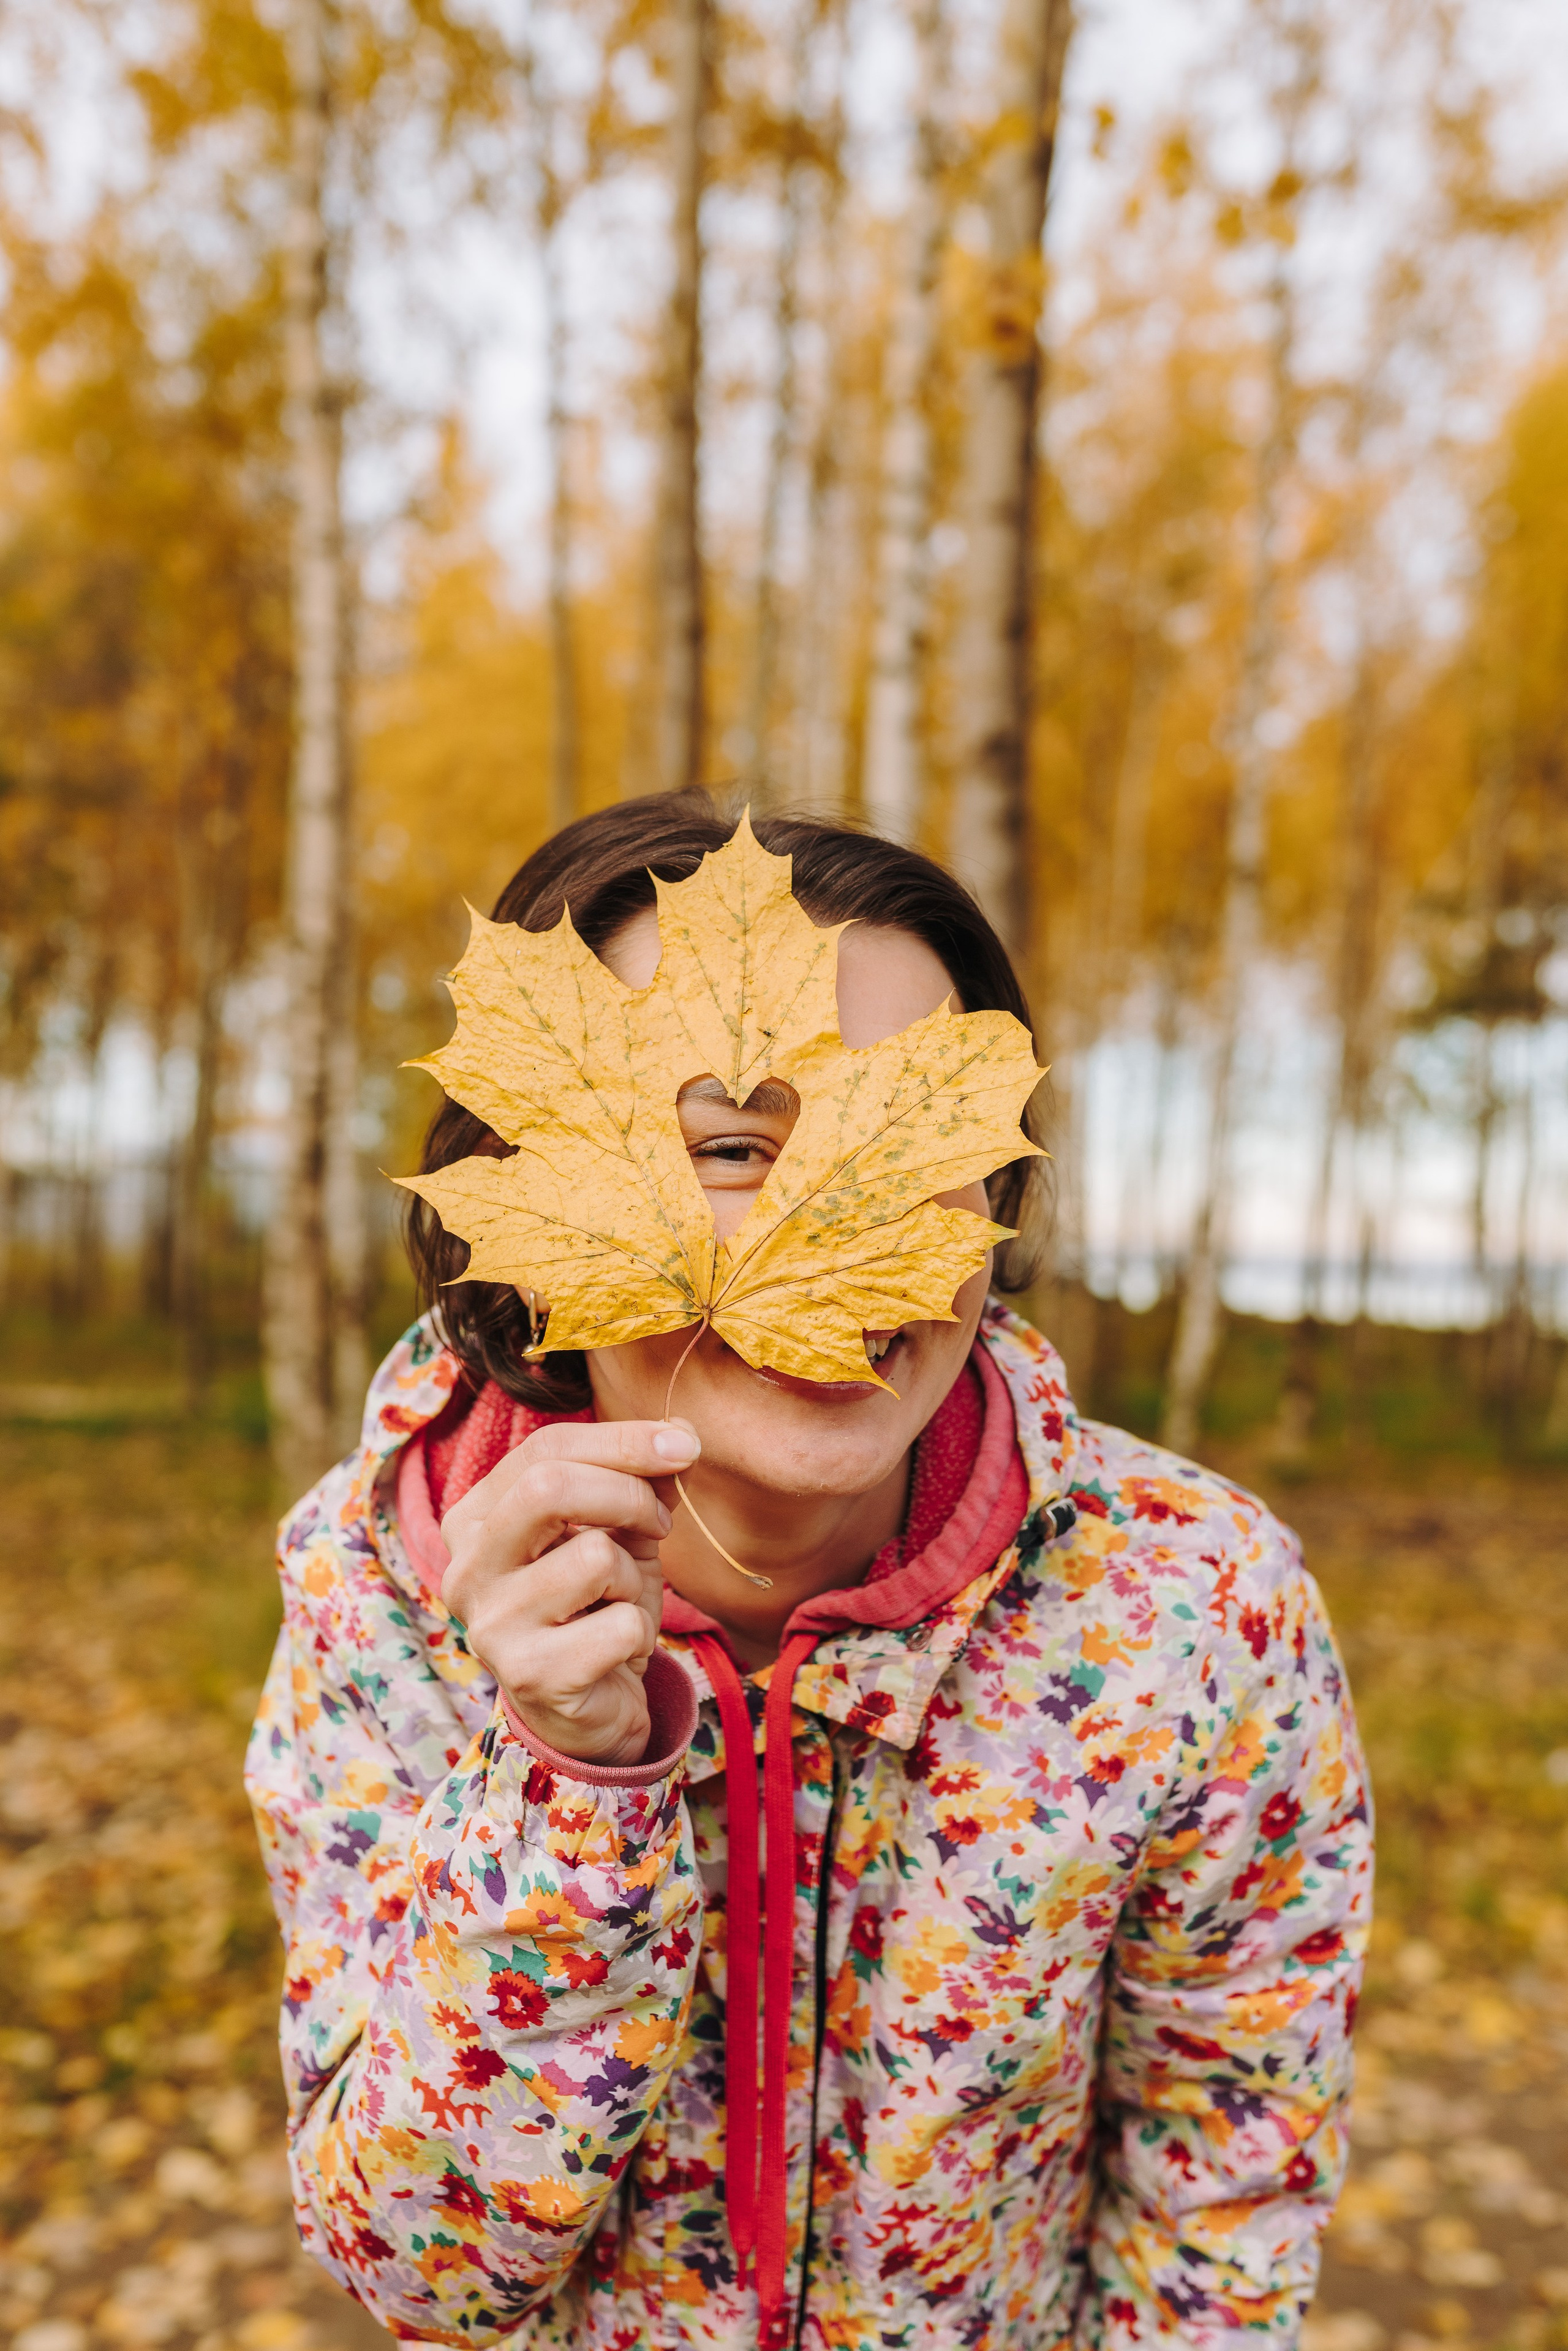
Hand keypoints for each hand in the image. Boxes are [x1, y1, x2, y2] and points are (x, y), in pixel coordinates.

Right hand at [440, 1418, 699, 1765]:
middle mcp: (467, 1568)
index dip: (623, 1439)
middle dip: (629, 1494)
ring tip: (619, 1603)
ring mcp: (491, 1625)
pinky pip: (620, 1624)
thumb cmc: (598, 1606)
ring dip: (634, 1577)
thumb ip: (640, 1480)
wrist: (591, 1709)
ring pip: (595, 1555)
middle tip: (661, 1523)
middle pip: (549, 1487)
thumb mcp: (619, 1532)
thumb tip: (680, 1437)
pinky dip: (641, 1633)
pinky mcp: (529, 1676)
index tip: (683, 1445)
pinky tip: (618, 1649)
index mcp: (475, 1519)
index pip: (545, 1449)